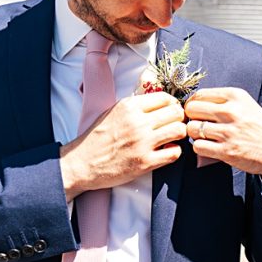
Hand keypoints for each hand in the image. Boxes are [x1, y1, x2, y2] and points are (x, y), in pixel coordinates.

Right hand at [59, 92, 186, 200]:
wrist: (82, 164)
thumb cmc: (97, 138)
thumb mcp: (113, 111)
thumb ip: (136, 106)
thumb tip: (161, 101)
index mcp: (129, 107)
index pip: (165, 97)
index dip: (172, 104)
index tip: (170, 110)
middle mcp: (137, 122)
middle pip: (176, 113)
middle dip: (178, 118)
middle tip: (173, 124)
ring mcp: (142, 143)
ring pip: (179, 131)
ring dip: (179, 134)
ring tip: (171, 137)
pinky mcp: (145, 162)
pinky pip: (174, 153)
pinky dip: (174, 151)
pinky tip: (167, 151)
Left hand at [184, 88, 261, 184]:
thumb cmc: (259, 127)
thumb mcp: (246, 105)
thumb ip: (223, 101)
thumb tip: (192, 102)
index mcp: (236, 96)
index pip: (199, 94)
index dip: (194, 104)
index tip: (198, 112)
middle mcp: (232, 111)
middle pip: (192, 109)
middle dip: (192, 118)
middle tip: (200, 124)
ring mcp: (229, 132)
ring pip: (192, 128)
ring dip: (195, 134)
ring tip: (206, 137)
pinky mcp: (227, 151)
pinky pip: (198, 146)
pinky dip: (200, 148)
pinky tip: (210, 147)